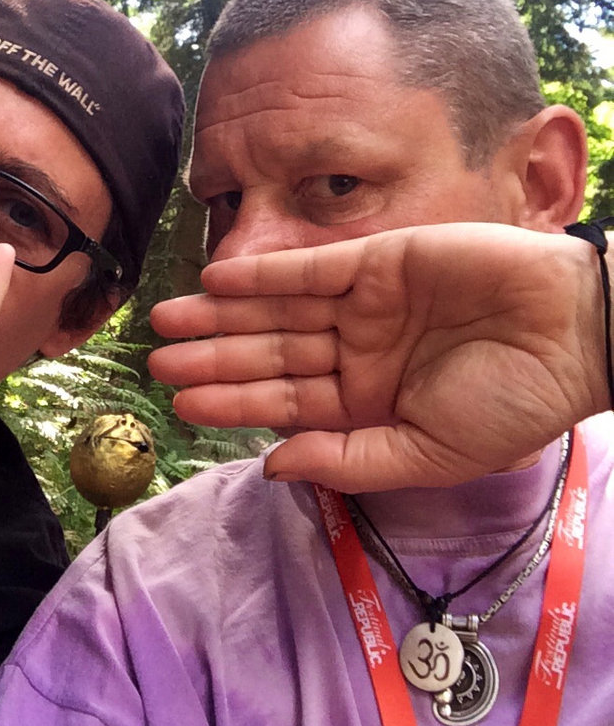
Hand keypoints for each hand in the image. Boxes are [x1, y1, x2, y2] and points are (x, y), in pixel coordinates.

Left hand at [149, 222, 608, 491]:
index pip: (285, 401)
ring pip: (278, 310)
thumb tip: (272, 466)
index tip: (179, 406)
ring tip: (167, 322)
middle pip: (270, 354)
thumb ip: (350, 461)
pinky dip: (263, 273)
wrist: (570, 334)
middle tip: (154, 361)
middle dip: (212, 358)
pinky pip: (308, 269)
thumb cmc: (510, 403)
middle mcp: (358, 351)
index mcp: (368, 403)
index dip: (232, 402)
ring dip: (222, 315)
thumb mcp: (429, 453)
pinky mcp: (376, 260)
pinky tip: (216, 281)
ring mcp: (364, 304)